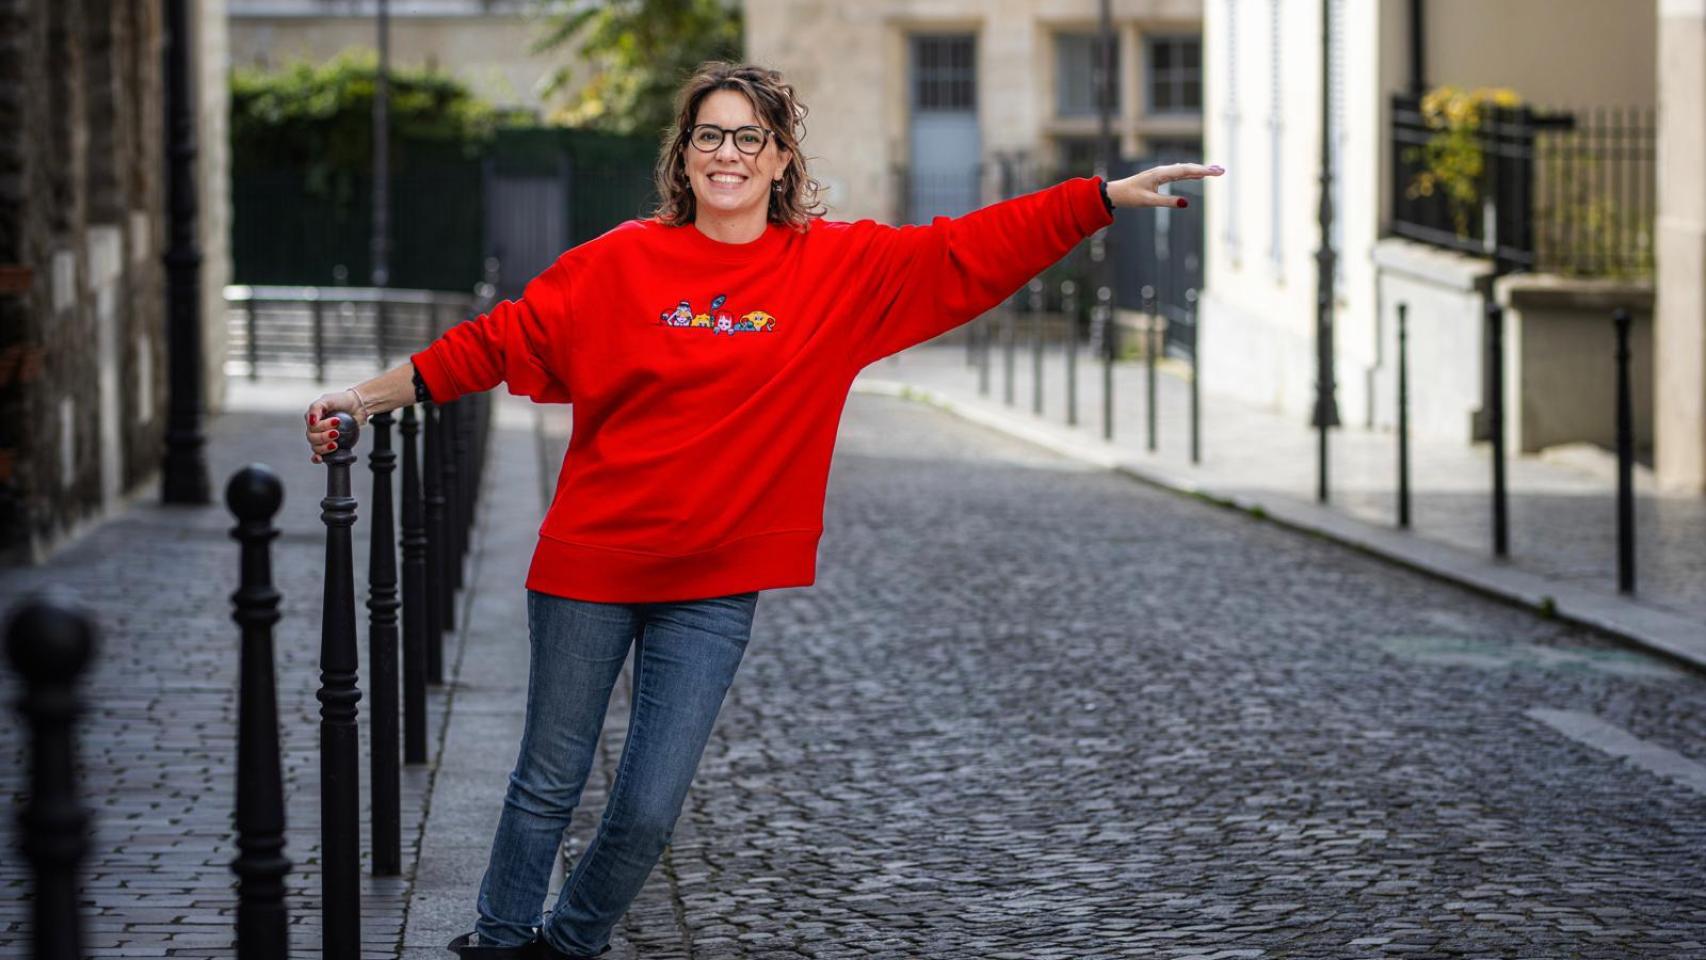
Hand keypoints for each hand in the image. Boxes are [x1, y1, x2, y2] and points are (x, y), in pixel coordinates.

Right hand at [303, 389, 361, 463]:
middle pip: (312, 438)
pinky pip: (319, 454)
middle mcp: (314, 429)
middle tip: (337, 433)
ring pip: (315, 447)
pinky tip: (321, 459)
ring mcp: (321, 437)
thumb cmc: (341, 400)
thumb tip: (311, 422)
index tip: (337, 421)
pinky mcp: (329, 444)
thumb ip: (316, 408)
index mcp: (311, 418)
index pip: (312, 427)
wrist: (357, 406)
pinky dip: (318, 458)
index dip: (323, 427)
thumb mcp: (327, 400)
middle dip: (324, 437)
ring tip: (335, 444)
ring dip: (324, 448)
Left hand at [1107, 163, 1224, 208]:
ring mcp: (1162, 173)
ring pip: (1184, 170)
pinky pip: (1179, 174)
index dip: (1202, 171)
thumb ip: (1168, 202)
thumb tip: (1186, 203)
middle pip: (1188, 168)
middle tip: (1222, 170)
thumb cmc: (1130, 196)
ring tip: (1215, 172)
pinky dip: (1190, 174)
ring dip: (1200, 171)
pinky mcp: (1161, 178)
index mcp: (1161, 174)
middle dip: (1205, 169)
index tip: (1215, 172)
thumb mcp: (1149, 201)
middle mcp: (1163, 171)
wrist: (1116, 192)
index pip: (1185, 171)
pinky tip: (1198, 176)